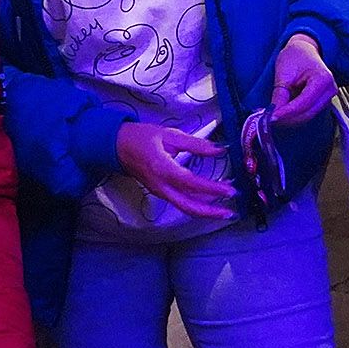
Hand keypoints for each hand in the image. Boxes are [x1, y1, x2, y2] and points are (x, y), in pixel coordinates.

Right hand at [115, 122, 236, 219]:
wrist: (117, 146)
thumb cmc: (141, 137)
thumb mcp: (169, 135)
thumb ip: (196, 144)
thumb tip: (220, 148)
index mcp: (162, 168)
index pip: (191, 183)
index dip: (212, 188)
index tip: (230, 189)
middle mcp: (161, 185)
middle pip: (188, 206)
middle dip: (211, 212)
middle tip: (231, 212)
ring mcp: (159, 192)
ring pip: (184, 208)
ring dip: (205, 211)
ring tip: (225, 209)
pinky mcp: (160, 193)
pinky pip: (180, 203)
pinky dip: (196, 205)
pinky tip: (210, 201)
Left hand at [268, 33, 335, 127]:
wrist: (305, 51)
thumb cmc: (296, 56)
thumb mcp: (284, 73)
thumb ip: (280, 95)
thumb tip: (273, 114)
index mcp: (323, 79)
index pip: (304, 103)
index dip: (287, 113)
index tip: (271, 118)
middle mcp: (330, 90)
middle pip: (307, 113)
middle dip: (287, 118)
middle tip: (269, 119)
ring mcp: (328, 98)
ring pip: (307, 116)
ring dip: (290, 119)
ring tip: (274, 116)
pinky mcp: (322, 103)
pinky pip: (307, 114)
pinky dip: (294, 116)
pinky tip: (282, 113)